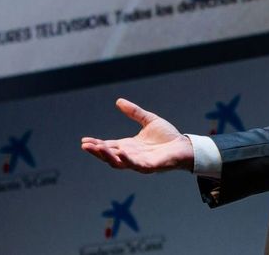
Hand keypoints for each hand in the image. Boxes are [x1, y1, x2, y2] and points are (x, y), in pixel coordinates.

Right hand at [79, 98, 194, 173]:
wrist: (184, 146)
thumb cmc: (167, 136)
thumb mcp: (149, 120)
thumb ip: (134, 112)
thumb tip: (118, 101)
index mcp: (129, 146)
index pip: (109, 146)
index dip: (96, 144)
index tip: (84, 141)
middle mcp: (131, 155)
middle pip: (109, 155)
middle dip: (97, 151)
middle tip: (85, 145)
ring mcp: (139, 162)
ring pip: (118, 162)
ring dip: (107, 156)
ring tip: (96, 148)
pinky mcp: (150, 166)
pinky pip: (136, 165)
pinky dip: (127, 160)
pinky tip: (121, 153)